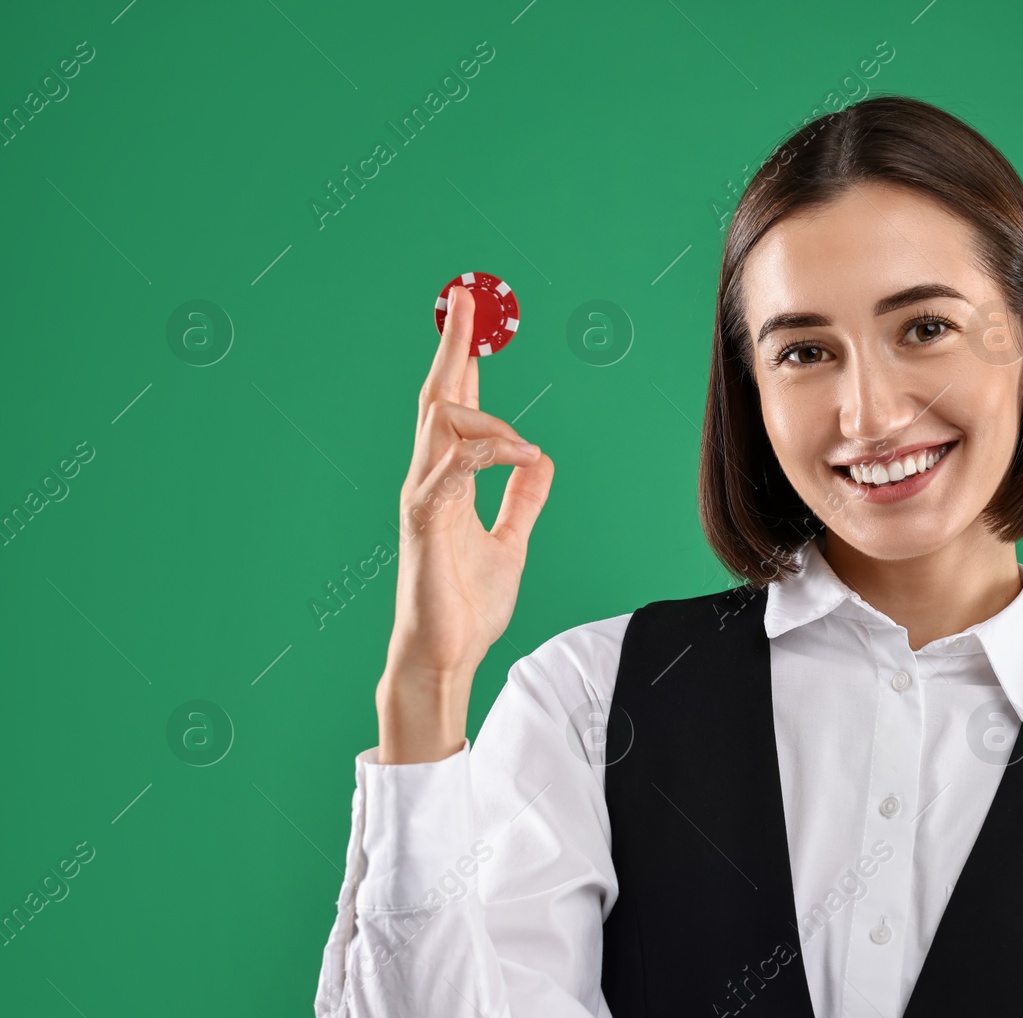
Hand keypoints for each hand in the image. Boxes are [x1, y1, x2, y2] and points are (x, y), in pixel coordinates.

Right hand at [375, 285, 554, 762]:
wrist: (446, 654)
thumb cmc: (468, 603)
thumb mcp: (511, 540)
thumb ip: (523, 500)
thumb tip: (540, 459)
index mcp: (449, 480)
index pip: (454, 406)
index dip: (463, 359)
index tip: (473, 315)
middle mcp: (429, 479)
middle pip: (438, 397)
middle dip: (453, 346)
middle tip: (468, 299)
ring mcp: (423, 498)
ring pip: (443, 424)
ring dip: (488, 419)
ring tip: (524, 448)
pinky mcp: (425, 524)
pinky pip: (451, 468)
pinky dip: (489, 453)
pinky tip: (522, 456)